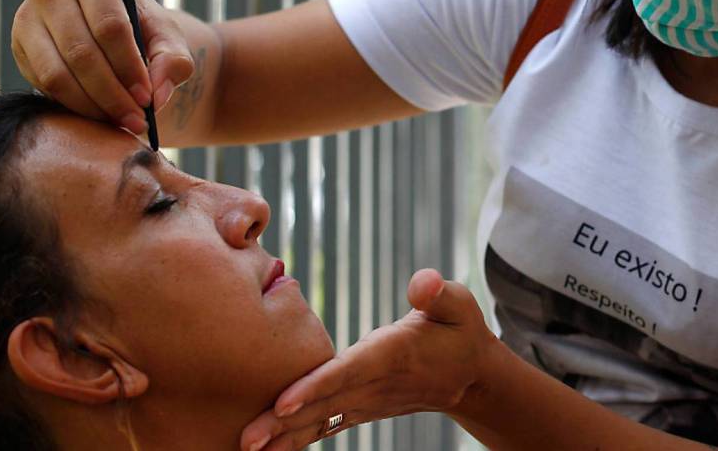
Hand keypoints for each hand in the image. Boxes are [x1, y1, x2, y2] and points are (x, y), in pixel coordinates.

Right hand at [11, 0, 194, 132]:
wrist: (108, 29)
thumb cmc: (140, 28)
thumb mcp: (166, 37)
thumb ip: (173, 60)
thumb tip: (156, 95)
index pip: (110, 26)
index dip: (129, 67)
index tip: (147, 98)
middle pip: (82, 53)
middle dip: (113, 94)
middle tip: (137, 120)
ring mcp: (28, 15)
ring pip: (59, 73)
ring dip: (94, 106)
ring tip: (122, 122)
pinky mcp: (19, 45)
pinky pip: (45, 85)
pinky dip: (76, 106)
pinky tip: (100, 114)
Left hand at [239, 269, 497, 450]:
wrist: (470, 376)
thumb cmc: (459, 330)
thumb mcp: (459, 305)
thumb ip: (439, 292)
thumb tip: (421, 283)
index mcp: (394, 354)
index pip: (350, 371)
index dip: (317, 386)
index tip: (283, 402)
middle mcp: (377, 384)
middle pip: (324, 402)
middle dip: (284, 421)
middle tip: (246, 438)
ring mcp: (369, 401)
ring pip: (320, 419)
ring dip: (284, 435)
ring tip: (246, 446)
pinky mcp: (363, 408)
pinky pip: (326, 424)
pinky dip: (298, 435)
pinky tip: (270, 446)